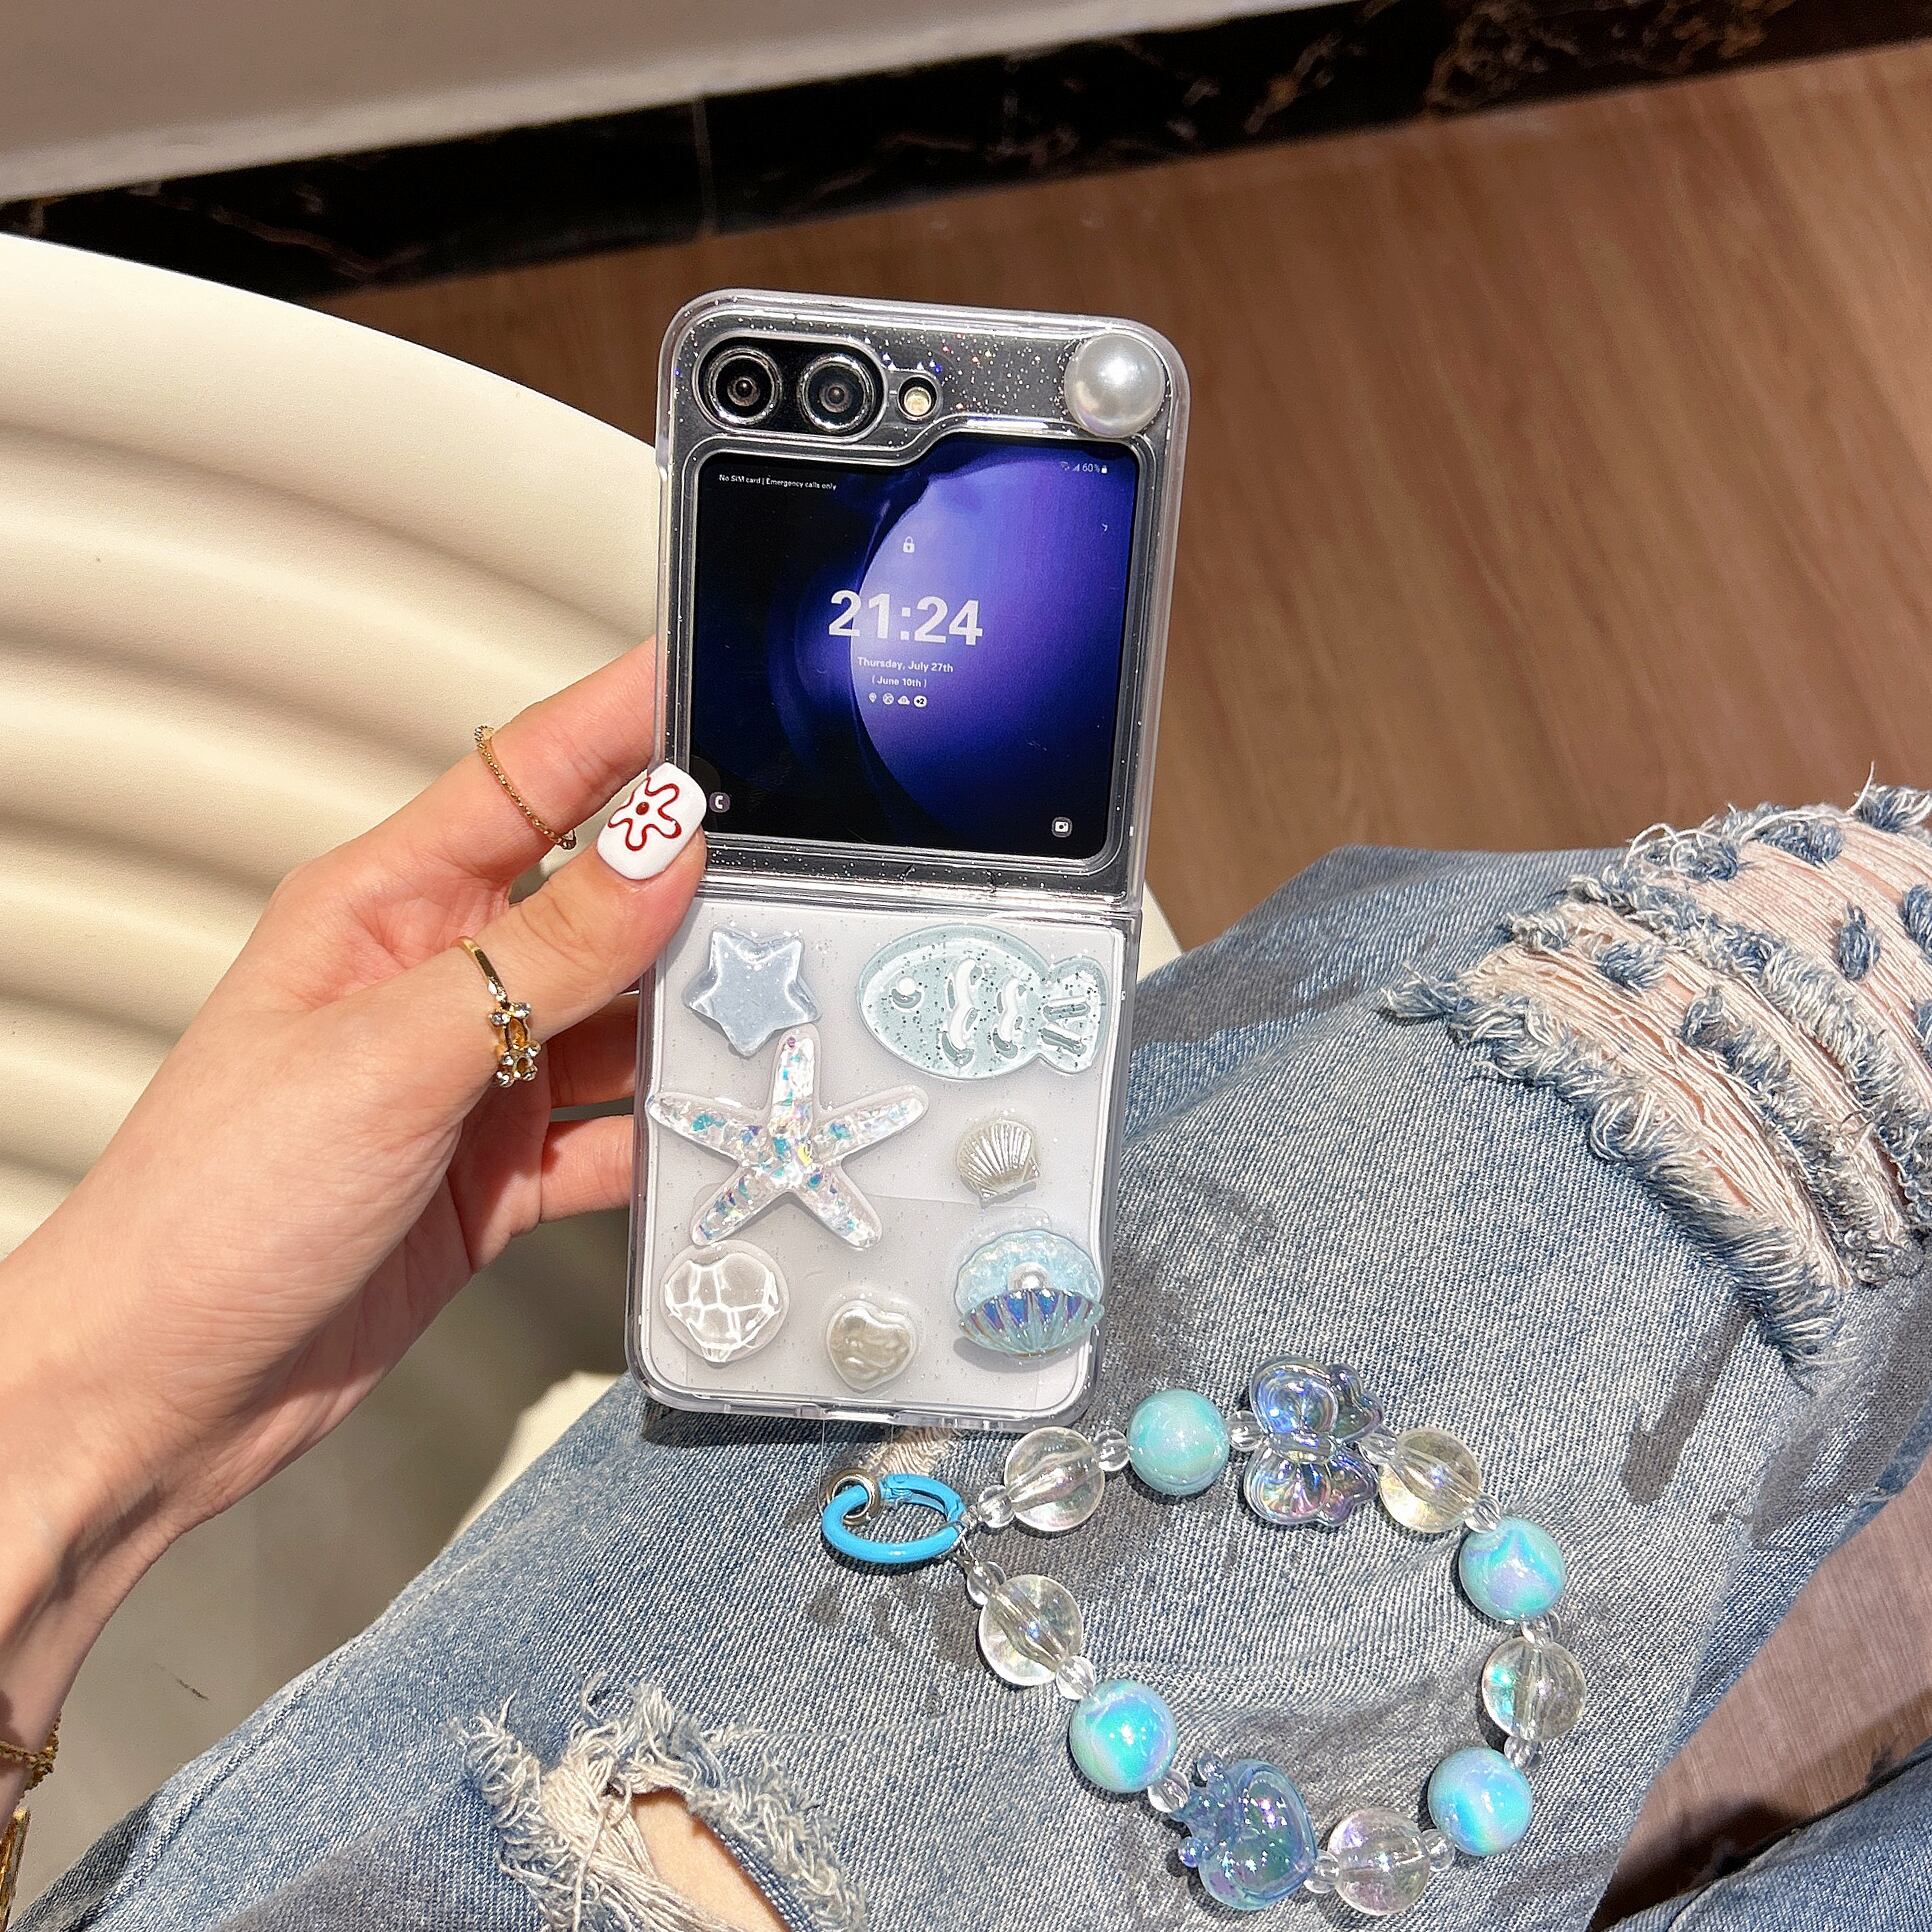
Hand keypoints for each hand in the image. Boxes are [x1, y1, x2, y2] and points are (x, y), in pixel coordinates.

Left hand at [1, 644, 703, 1560]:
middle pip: (601, 900)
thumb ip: (542, 953)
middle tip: (808, 875)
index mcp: (386, 906)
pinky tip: (722, 1138)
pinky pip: (619, 1132)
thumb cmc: (210, 1210)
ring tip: (784, 1015)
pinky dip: (673, 1139)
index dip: (626, 718)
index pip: (529, 776)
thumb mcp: (390, 1058)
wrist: (162, 1394)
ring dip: (698, 1025)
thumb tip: (663, 843)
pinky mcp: (505, 1172)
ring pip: (626, 1020)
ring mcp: (478, 1076)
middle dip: (700, 888)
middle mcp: (440, 978)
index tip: (724, 675)